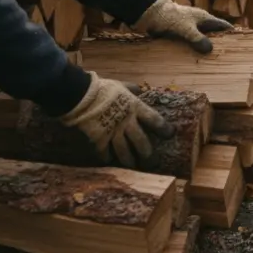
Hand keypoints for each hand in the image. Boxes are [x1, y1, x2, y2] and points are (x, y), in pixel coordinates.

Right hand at [59, 73, 173, 167]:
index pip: (155, 120)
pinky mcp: (99, 138)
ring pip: (124, 150)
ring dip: (129, 160)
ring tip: (134, 167)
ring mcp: (113, 132)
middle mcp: (127, 123)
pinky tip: (110, 160)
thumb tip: (139, 89)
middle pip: (141, 141)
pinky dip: (107, 156)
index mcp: (135, 108)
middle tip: (154, 163)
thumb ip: (132, 89)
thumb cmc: (103, 89)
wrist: (81, 95)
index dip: (164, 128)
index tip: (170, 134)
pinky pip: (105, 151)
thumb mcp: (121, 86)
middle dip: (148, 154)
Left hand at [134, 0, 232, 53]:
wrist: (151, 14)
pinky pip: (191, 42)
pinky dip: (194, 49)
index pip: (223, 26)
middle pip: (214, 34)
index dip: (231, 33)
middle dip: (219, 44)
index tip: (239, 44)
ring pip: (202, 38)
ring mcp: (190, 27)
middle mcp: (199, 22)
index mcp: (205, 18)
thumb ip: (198, 39)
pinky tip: (195, 59)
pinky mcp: (180, 33)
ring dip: (205, 47)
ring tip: (211, 61)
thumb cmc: (171, 18)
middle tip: (226, 57)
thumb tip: (210, 50)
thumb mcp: (186, 29)